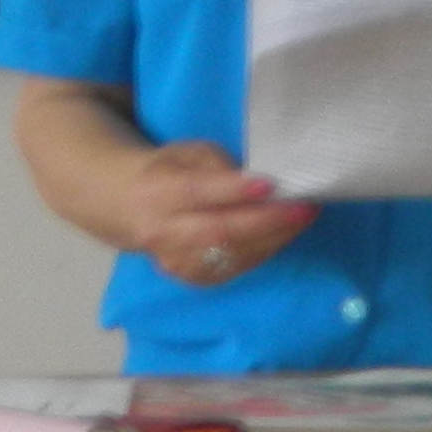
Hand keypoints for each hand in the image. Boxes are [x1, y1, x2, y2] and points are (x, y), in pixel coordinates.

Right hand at [123, 140, 313, 290]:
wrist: (127, 207)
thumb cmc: (165, 171)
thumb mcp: (185, 153)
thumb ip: (218, 165)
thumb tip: (257, 183)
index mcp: (156, 192)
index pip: (195, 193)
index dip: (233, 191)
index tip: (270, 185)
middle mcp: (162, 232)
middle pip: (218, 232)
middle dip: (266, 222)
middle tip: (304, 208)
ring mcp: (176, 261)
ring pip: (231, 255)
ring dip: (273, 239)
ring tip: (301, 219)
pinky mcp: (192, 278)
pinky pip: (235, 268)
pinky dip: (263, 252)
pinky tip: (280, 236)